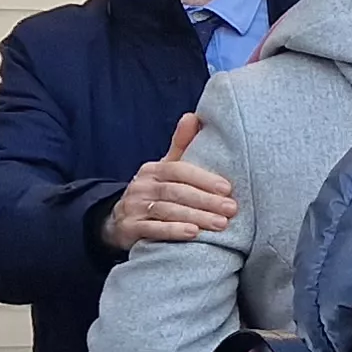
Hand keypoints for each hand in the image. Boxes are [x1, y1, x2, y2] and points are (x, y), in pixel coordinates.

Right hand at [100, 114, 235, 248]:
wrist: (120, 221)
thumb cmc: (155, 193)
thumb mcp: (166, 169)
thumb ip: (181, 146)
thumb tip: (193, 116)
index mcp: (153, 170)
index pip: (180, 170)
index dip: (204, 179)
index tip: (227, 188)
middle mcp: (142, 186)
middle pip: (176, 192)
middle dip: (206, 201)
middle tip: (231, 209)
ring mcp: (134, 207)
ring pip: (167, 211)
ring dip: (195, 217)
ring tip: (220, 224)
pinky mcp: (129, 228)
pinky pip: (153, 229)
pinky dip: (173, 232)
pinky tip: (193, 234)